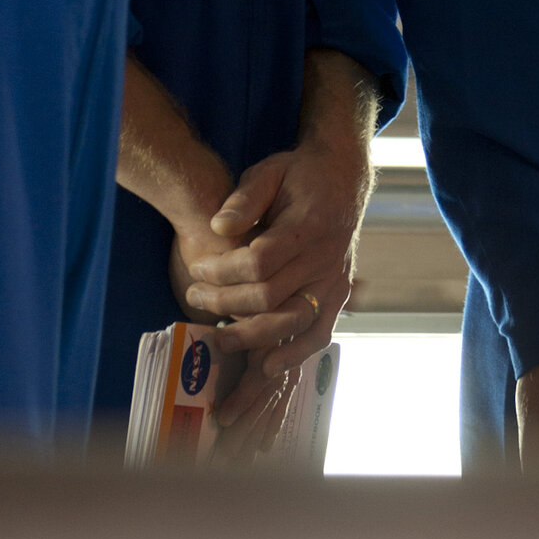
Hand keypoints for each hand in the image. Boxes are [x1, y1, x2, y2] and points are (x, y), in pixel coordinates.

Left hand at [180, 134, 369, 432]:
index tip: (196, 269)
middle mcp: (325, 257)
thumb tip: (217, 227)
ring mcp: (334, 279)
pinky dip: (295, 353)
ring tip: (219, 338)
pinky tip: (267, 367)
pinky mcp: (338, 293)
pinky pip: (320, 331)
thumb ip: (245, 198)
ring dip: (253, 336)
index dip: (223, 270)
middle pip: (270, 295)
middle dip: (225, 302)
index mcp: (308, 224)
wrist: (343, 176)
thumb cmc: (299, 174)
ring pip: (292, 320)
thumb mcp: (270, 171)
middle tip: (195, 297)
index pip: (259, 261)